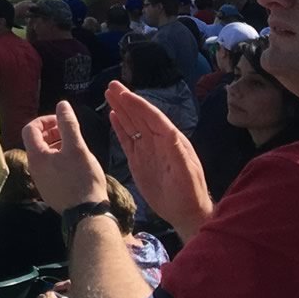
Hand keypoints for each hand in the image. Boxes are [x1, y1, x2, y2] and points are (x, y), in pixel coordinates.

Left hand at [21, 103, 109, 210]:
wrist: (87, 212)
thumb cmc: (83, 179)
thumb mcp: (77, 147)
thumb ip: (68, 124)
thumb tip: (62, 105)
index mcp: (37, 156)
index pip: (30, 128)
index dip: (45, 120)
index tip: (61, 120)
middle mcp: (34, 167)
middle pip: (35, 141)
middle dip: (51, 131)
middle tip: (69, 130)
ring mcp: (40, 179)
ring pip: (43, 155)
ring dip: (55, 144)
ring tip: (74, 144)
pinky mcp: (49, 188)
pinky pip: (49, 167)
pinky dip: (58, 158)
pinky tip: (74, 161)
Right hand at [107, 83, 211, 239]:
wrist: (185, 212)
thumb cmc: (189, 193)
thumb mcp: (186, 173)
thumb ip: (178, 153)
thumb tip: (169, 131)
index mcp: (171, 141)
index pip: (152, 118)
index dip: (138, 105)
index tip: (124, 93)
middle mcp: (158, 141)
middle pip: (140, 116)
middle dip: (127, 100)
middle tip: (112, 85)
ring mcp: (147, 150)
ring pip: (132, 124)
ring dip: (121, 109)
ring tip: (109, 94)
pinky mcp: (138, 160)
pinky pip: (127, 140)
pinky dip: (120, 127)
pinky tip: (113, 116)